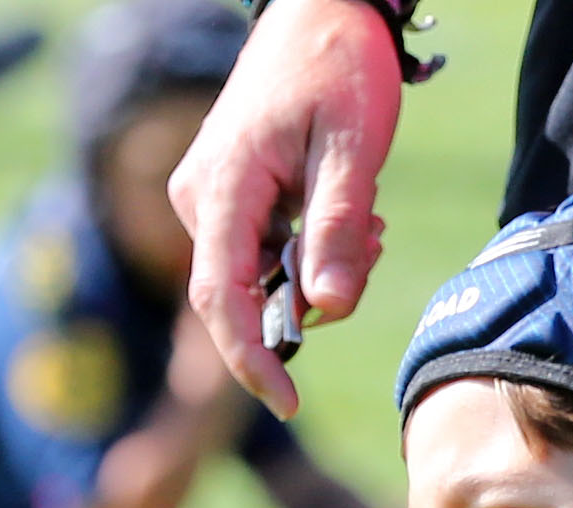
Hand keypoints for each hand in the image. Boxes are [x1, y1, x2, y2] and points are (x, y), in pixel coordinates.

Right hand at [168, 0, 400, 417]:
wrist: (322, 9)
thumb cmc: (339, 68)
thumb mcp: (353, 150)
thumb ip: (338, 230)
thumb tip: (327, 310)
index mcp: (222, 187)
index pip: (220, 299)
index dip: (251, 360)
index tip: (289, 403)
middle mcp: (202, 198)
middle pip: (248, 296)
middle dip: (312, 302)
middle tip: (369, 247)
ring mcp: (212, 198)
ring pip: (264, 278)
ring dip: (321, 273)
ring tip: (365, 220)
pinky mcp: (231, 197)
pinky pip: (268, 253)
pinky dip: (313, 253)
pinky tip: (349, 216)